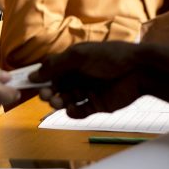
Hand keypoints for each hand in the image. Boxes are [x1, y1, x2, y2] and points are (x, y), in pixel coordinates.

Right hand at [30, 42, 168, 117]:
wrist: (139, 71)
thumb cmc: (110, 57)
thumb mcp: (78, 56)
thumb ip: (55, 66)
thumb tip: (34, 74)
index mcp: (74, 61)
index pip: (52, 70)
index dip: (41, 77)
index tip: (29, 83)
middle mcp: (79, 76)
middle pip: (57, 87)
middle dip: (49, 91)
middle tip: (45, 95)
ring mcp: (88, 91)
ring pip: (66, 100)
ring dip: (59, 101)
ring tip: (58, 101)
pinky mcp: (97, 105)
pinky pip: (79, 112)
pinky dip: (72, 112)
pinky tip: (71, 109)